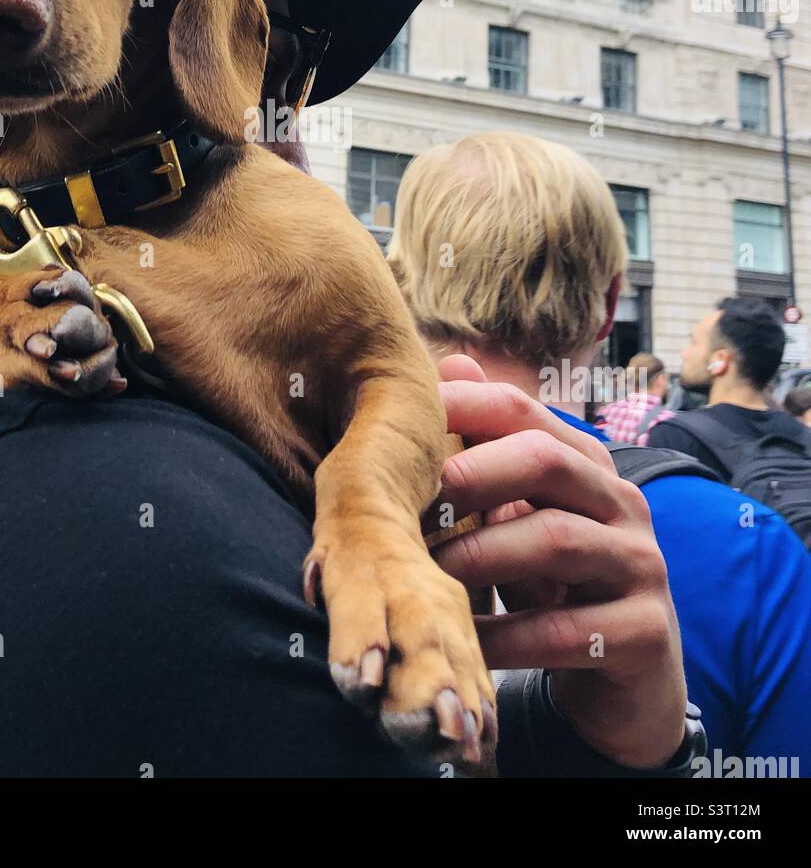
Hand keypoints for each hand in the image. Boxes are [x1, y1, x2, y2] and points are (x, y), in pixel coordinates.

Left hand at [431, 355, 686, 770]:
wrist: (625, 683)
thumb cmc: (558, 587)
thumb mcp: (520, 519)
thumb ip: (488, 449)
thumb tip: (450, 362)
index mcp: (586, 464)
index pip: (523, 411)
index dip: (461, 407)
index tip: (399, 422)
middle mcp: (622, 503)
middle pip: (546, 461)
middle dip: (472, 473)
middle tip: (411, 500)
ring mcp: (641, 566)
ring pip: (555, 540)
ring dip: (478, 555)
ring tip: (423, 574)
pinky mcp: (646, 633)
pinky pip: (564, 630)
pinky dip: (503, 637)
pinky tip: (460, 643)